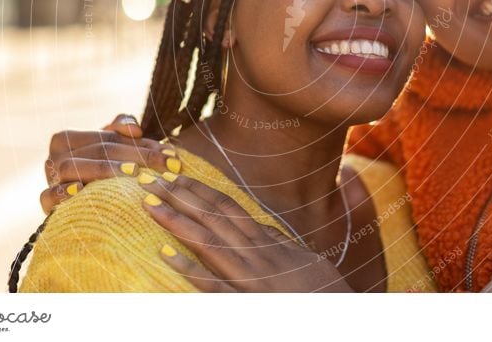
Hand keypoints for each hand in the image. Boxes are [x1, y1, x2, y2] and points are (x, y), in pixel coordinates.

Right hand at [40, 114, 179, 213]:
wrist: (75, 202)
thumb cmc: (100, 168)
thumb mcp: (111, 145)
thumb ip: (123, 127)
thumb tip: (135, 129)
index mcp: (69, 138)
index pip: (111, 138)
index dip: (143, 144)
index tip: (172, 155)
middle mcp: (56, 155)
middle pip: (99, 151)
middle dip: (137, 156)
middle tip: (166, 166)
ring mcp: (49, 178)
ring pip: (75, 168)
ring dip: (105, 169)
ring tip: (132, 173)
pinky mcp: (45, 202)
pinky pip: (48, 196)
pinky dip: (61, 192)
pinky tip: (80, 189)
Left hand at [139, 173, 352, 291]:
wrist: (343, 317)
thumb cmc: (324, 293)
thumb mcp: (303, 259)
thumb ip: (279, 242)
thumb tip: (262, 225)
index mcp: (268, 241)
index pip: (227, 207)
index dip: (199, 190)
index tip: (175, 175)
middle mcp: (257, 252)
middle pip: (212, 217)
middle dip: (180, 196)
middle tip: (148, 178)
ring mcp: (252, 277)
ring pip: (209, 242)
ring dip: (177, 221)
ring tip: (149, 203)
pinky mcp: (249, 302)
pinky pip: (213, 286)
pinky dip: (189, 269)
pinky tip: (164, 255)